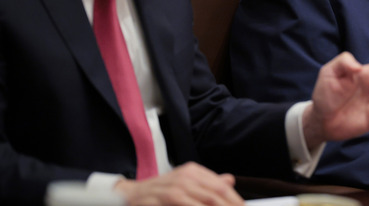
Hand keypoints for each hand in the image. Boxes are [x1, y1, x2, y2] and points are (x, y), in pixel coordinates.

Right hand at [114, 162, 242, 205]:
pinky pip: (186, 205)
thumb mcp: (185, 185)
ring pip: (205, 201)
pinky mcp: (162, 199)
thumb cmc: (159, 193)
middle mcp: (185, 176)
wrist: (128, 196)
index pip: (221, 185)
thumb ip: (206, 184)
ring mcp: (173, 188)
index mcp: (193, 171)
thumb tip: (230, 180)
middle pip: (216, 193)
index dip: (235, 200)